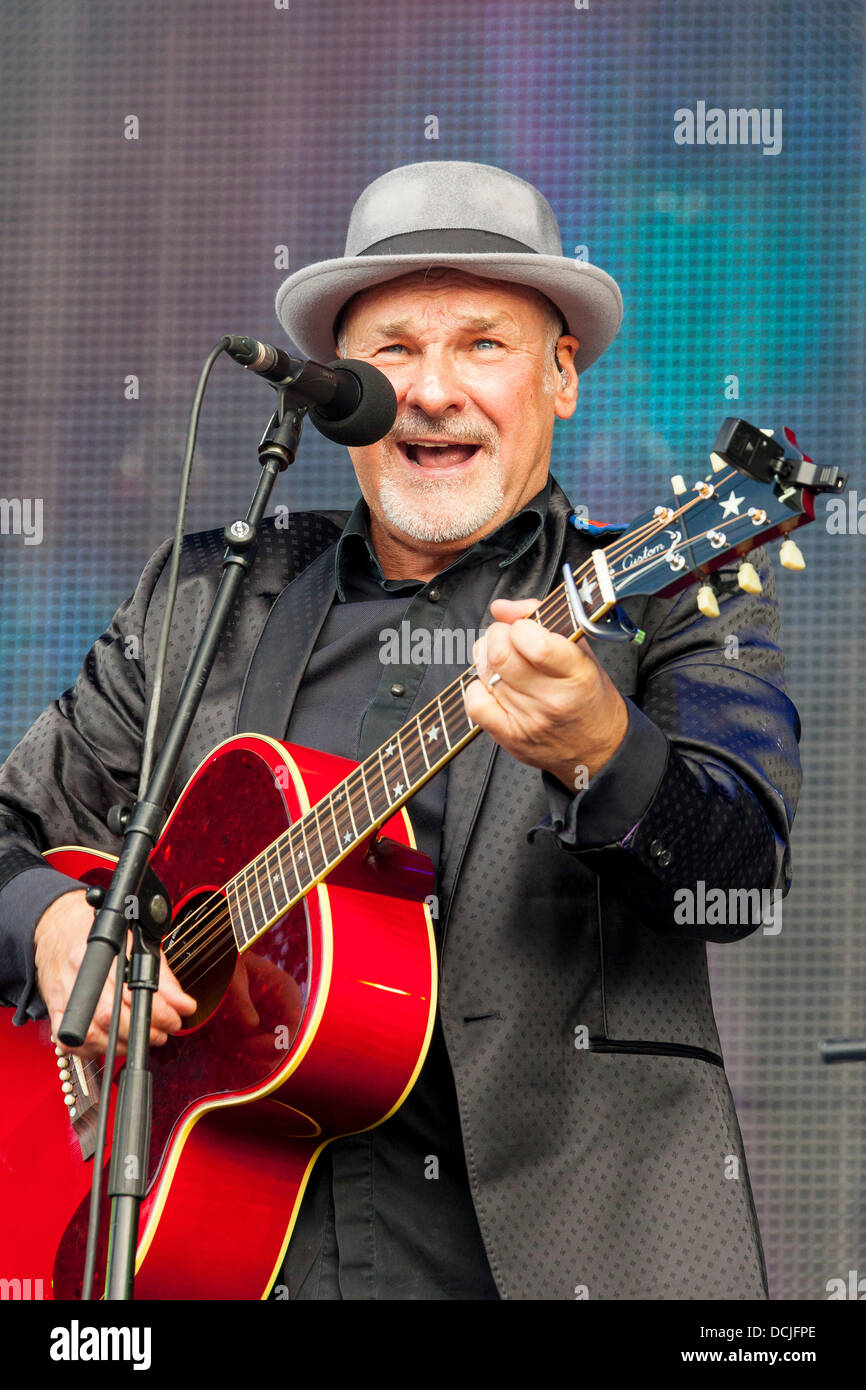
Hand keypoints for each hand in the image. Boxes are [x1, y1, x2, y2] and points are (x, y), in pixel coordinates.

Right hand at [34, 888, 196, 1059]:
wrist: (58, 926)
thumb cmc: (98, 933)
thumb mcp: (135, 944)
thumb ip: (161, 976)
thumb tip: (184, 1005)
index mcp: (103, 951)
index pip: (132, 990)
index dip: (158, 1011)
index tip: (175, 1019)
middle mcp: (82, 973)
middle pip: (111, 1015)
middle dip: (144, 1030)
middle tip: (162, 1032)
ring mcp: (66, 993)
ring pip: (92, 1033)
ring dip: (124, 1044)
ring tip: (142, 1038)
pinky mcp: (56, 1009)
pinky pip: (72, 1042)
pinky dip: (95, 1049)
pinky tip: (113, 1043)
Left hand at [463, 597, 628, 790]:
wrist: (598, 748)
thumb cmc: (588, 696)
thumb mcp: (580, 651)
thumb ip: (543, 619)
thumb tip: (501, 608)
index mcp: (576, 673)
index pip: (533, 641)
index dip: (518, 626)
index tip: (524, 628)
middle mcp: (552, 699)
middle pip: (500, 654)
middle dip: (497, 637)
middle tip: (508, 641)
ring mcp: (529, 720)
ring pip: (485, 674)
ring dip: (489, 662)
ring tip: (507, 665)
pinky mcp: (510, 737)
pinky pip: (475, 702)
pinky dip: (477, 688)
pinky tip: (494, 687)